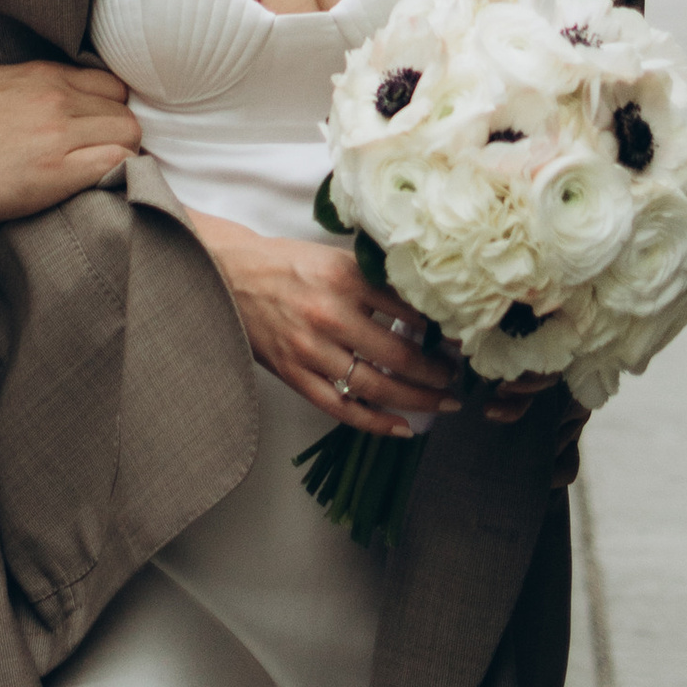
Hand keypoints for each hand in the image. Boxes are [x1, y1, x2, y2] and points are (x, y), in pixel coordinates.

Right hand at [0, 60, 140, 227]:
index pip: (112, 84)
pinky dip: (117, 175)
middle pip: (125, 112)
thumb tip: (58, 92)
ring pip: (128, 136)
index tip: (101, 130)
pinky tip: (96, 186)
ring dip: (121, 156)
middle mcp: (56, 98)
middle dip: (120, 136)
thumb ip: (33, 83)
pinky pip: (115, 164)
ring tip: (98, 175)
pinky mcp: (55, 173)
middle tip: (101, 158)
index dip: (112, 110)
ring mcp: (57, 134)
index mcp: (42, 74)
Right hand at [183, 217, 459, 435]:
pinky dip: (375, 422)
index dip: (440, 329)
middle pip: (398, 354)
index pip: (407, 309)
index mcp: (342, 277)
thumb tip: (425, 310)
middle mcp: (329, 314)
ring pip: (375, 386)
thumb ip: (373, 282)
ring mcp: (310, 349)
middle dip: (436, 372)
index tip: (459, 339)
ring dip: (417, 399)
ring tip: (442, 403)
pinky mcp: (294, 374)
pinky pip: (341, 408)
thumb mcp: (332, 259)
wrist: (227, 275)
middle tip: (455, 378)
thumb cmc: (284, 264)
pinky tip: (402, 427)